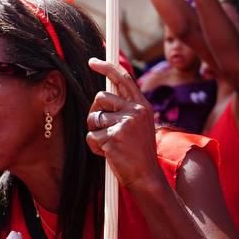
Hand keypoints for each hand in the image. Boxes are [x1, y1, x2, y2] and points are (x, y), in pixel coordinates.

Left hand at [86, 58, 165, 191]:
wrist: (146, 177)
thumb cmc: (138, 152)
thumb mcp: (139, 126)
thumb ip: (125, 110)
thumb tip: (102, 96)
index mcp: (142, 106)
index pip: (123, 79)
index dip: (107, 67)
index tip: (92, 61)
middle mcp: (135, 111)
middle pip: (100, 97)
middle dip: (95, 112)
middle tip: (103, 128)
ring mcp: (125, 124)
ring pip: (93, 118)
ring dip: (95, 132)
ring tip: (110, 144)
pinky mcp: (113, 137)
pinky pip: (91, 136)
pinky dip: (94, 147)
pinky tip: (108, 154)